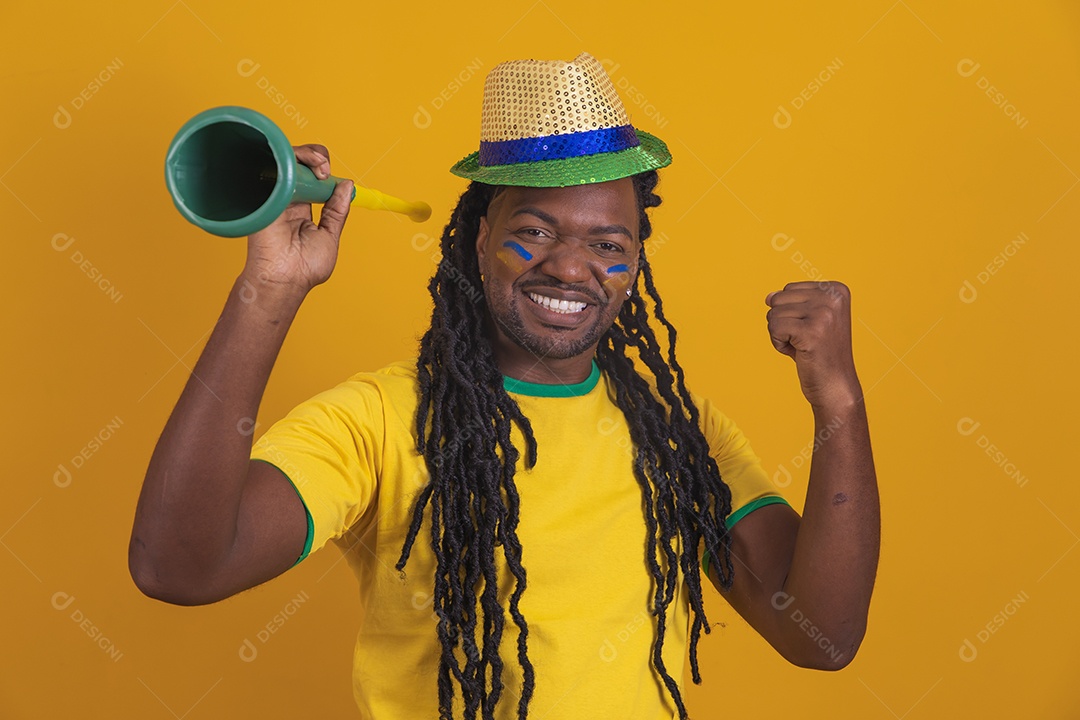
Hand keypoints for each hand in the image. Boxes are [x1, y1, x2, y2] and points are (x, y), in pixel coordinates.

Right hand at [243, 144, 353, 295]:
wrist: (284, 279)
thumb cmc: (304, 268)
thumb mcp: (330, 236)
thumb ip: (337, 212)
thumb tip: (347, 186)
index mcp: (303, 207)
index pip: (313, 178)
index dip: (325, 172)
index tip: (335, 180)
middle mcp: (288, 198)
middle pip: (301, 163)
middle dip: (318, 158)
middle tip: (325, 171)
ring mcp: (275, 194)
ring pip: (287, 158)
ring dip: (307, 154)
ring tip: (319, 168)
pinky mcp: (263, 193)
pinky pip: (274, 165)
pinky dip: (290, 158)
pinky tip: (303, 167)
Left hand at [765, 281, 861, 409]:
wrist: (836, 385)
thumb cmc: (821, 353)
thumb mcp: (811, 319)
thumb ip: (792, 302)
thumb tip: (768, 297)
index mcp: (837, 289)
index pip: (789, 288)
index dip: (792, 312)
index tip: (812, 329)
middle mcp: (833, 297)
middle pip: (779, 298)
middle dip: (783, 322)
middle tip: (806, 340)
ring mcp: (823, 313)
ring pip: (773, 314)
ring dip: (781, 334)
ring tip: (803, 347)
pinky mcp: (811, 331)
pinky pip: (774, 328)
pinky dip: (779, 344)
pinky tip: (798, 353)